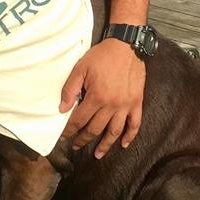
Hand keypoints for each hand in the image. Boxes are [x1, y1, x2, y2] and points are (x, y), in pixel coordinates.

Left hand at [59, 38, 144, 158]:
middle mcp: (111, 105)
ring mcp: (125, 105)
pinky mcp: (137, 102)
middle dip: (83, 139)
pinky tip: (124, 144)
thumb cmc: (102, 56)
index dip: (70, 130)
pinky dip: (130, 136)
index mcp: (96, 97)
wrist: (126, 45)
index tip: (64, 137)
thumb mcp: (80, 68)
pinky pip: (135, 123)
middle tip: (76, 145)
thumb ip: (70, 88)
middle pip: (95, 129)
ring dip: (105, 145)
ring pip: (114, 131)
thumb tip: (62, 108)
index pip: (79, 120)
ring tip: (98, 154)